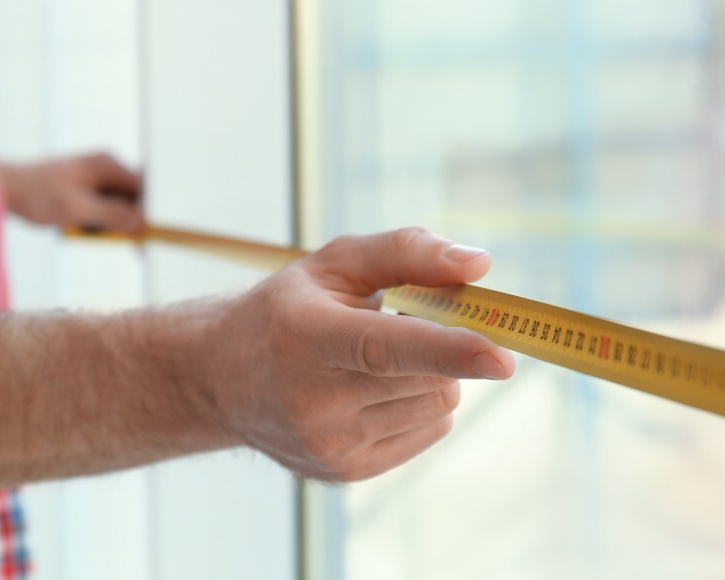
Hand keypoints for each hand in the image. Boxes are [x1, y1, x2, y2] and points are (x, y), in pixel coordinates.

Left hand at [0, 152, 142, 231]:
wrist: (3, 188)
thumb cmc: (38, 195)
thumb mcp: (79, 210)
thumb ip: (113, 216)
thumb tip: (143, 223)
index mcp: (107, 165)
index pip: (142, 190)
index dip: (147, 214)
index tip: (146, 236)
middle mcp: (104, 166)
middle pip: (131, 197)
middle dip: (127, 220)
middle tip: (117, 240)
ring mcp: (93, 174)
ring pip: (116, 203)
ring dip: (107, 221)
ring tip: (84, 228)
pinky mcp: (82, 185)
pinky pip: (100, 204)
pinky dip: (94, 219)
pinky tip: (77, 225)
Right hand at [206, 227, 514, 481]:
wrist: (222, 380)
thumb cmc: (288, 310)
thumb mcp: (335, 263)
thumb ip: (407, 252)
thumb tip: (479, 266)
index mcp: (306, 337)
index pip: (384, 348)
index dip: (447, 349)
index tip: (501, 356)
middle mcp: (314, 400)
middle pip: (429, 377)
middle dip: (441, 345)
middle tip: (405, 321)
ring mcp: (330, 444)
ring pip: (437, 404)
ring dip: (430, 376)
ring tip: (376, 360)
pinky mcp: (347, 472)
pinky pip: (428, 431)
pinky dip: (419, 404)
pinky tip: (374, 390)